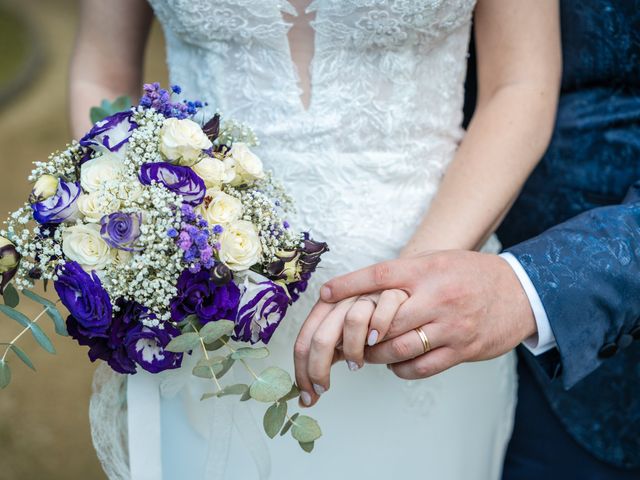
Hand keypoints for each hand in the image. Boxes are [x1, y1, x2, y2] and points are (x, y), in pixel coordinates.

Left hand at [293, 289, 407, 406]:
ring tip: (356, 364)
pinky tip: (378, 341)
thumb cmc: (368, 320)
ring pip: (352, 322)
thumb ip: (327, 354)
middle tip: (323, 388)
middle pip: (320, 336)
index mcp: (324, 308)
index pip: (304, 342)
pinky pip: (383, 312)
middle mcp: (342, 299)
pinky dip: (380, 328)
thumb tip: (309, 395)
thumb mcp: (342, 336)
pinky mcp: (392, 293)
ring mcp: (366, 296)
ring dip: (352, 350)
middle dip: (317, 369)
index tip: (307, 396)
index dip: (302, 371)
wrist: (402, 292)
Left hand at [320, 251, 536, 379]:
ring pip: (398, 348)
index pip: (379, 276)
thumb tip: (363, 288)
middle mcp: (437, 297)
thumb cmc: (470, 274)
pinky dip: (400, 368)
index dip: (348, 285)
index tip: (325, 293)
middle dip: (358, 332)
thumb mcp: (437, 262)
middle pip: (384, 320)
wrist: (521, 292)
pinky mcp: (462, 350)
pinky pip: (420, 368)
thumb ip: (404, 274)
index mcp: (427, 271)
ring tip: (367, 352)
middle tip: (342, 338)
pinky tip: (396, 362)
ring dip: (376, 354)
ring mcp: (450, 326)